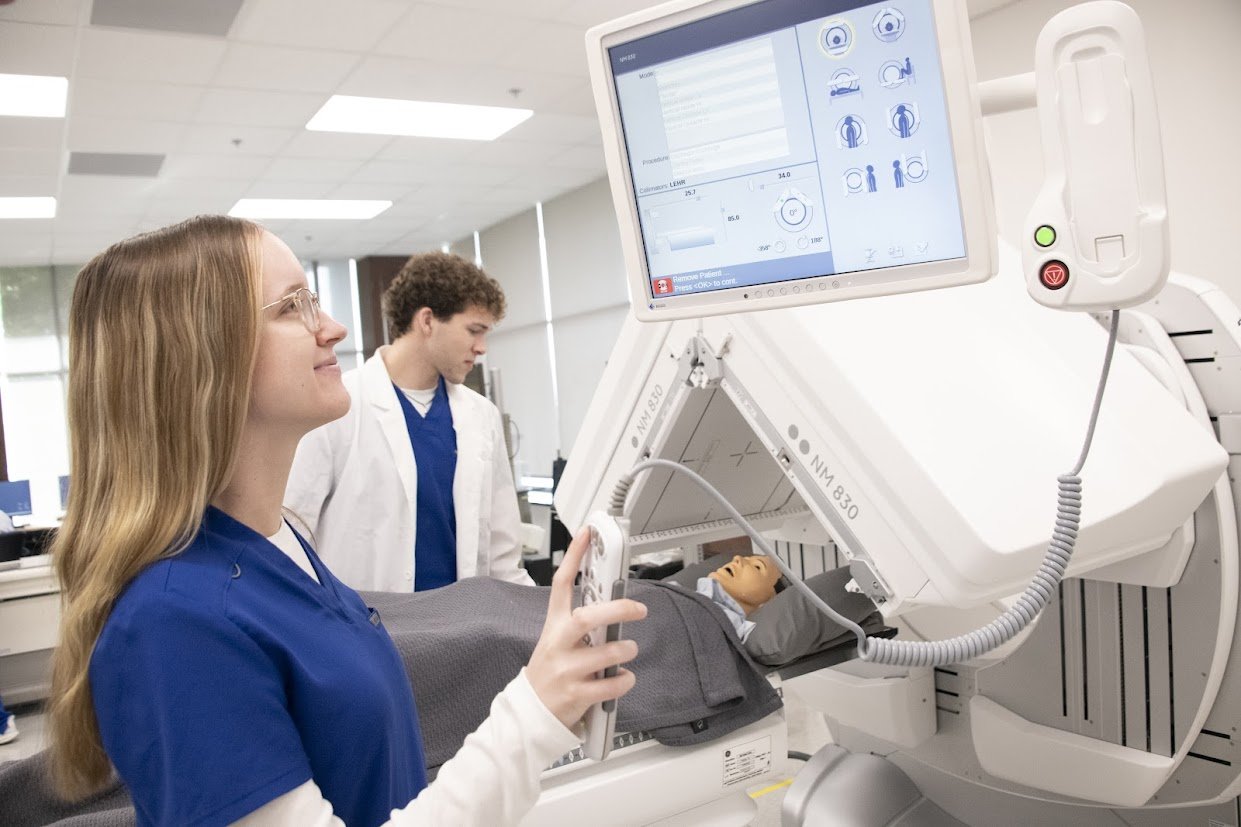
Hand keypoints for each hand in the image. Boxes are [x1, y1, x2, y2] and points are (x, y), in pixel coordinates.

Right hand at [525, 529, 646, 729]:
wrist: (530, 713)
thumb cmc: (551, 671)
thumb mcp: (558, 641)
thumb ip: (581, 624)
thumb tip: (615, 604)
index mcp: (554, 625)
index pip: (561, 583)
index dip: (574, 556)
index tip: (588, 535)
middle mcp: (558, 644)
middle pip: (587, 617)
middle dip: (618, 610)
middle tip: (638, 609)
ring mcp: (566, 670)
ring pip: (605, 653)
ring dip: (625, 649)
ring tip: (629, 649)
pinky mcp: (575, 695)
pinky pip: (610, 685)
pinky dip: (624, 680)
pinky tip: (624, 678)